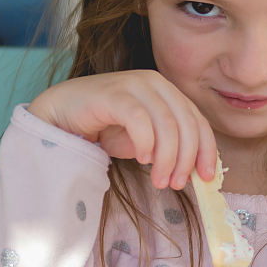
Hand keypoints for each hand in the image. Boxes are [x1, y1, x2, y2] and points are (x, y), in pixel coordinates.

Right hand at [26, 70, 218, 189]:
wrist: (60, 114)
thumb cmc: (105, 127)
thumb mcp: (144, 141)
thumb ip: (168, 148)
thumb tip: (193, 170)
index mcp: (168, 92)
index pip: (197, 120)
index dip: (206, 149)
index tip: (206, 177)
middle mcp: (155, 83)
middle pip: (186, 123)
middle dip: (186, 158)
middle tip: (177, 184)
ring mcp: (134, 84)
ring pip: (166, 123)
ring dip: (167, 158)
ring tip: (159, 180)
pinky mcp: (113, 92)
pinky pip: (139, 119)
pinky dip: (145, 142)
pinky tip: (141, 160)